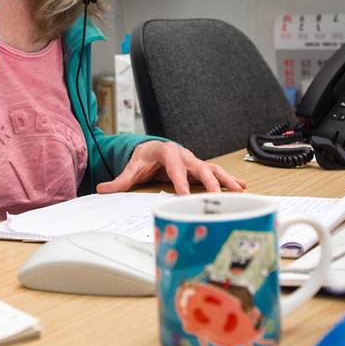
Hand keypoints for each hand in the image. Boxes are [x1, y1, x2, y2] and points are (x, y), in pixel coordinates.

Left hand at [95, 140, 246, 194]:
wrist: (152, 149)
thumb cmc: (144, 158)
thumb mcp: (132, 168)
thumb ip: (120, 180)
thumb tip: (102, 189)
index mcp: (167, 152)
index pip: (174, 165)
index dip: (180, 179)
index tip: (184, 193)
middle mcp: (184, 155)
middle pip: (199, 167)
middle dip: (209, 181)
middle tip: (217, 196)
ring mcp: (194, 161)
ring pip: (212, 169)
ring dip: (225, 180)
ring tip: (238, 191)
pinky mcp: (199, 168)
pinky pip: (216, 173)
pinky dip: (229, 179)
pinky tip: (241, 187)